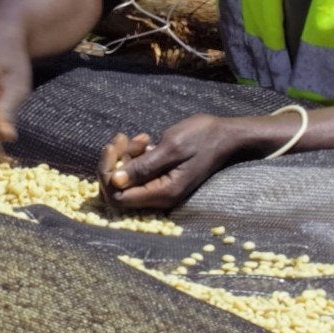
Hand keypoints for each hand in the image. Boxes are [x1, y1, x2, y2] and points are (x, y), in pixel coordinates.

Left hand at [100, 114, 267, 212]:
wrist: (226, 135)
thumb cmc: (202, 138)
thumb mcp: (171, 148)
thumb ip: (143, 167)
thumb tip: (115, 181)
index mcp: (162, 193)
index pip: (118, 197)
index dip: (108, 174)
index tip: (114, 148)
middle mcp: (159, 196)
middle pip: (118, 190)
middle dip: (113, 163)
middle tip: (121, 139)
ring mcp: (160, 188)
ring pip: (126, 179)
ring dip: (125, 155)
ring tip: (141, 138)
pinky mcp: (161, 178)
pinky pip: (138, 172)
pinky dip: (136, 155)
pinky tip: (145, 139)